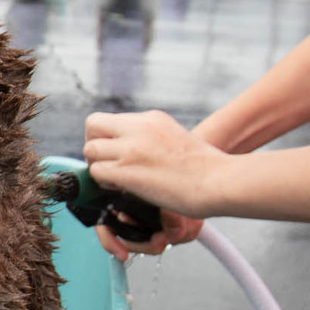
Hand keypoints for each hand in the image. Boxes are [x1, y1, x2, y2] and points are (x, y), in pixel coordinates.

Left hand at [82, 110, 218, 256]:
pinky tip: (121, 190)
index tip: (115, 154)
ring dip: (97, 167)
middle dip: (93, 145)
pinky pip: (97, 172)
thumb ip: (152, 140)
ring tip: (115, 180)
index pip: (110, 120)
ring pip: (90, 150)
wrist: (219, 181)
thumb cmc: (206, 168)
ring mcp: (131, 148)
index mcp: (151, 119)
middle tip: (106, 163)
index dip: (106, 137)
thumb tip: (135, 153)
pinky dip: (103, 184)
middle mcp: (139, 128)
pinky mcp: (127, 171)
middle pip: (92, 125)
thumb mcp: (176, 138)